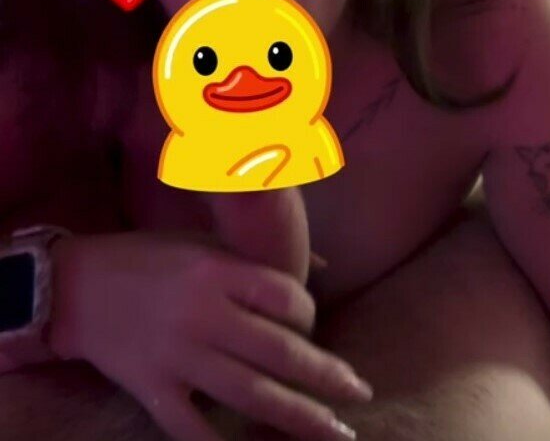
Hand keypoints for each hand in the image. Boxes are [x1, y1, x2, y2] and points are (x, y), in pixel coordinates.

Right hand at [49, 232, 371, 440]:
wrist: (77, 287)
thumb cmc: (145, 257)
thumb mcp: (201, 241)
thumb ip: (256, 259)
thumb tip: (324, 265)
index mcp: (216, 271)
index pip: (284, 297)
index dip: (309, 313)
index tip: (312, 323)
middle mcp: (203, 314)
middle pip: (278, 352)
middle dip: (325, 376)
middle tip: (359, 391)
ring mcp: (178, 356)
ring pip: (251, 395)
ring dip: (300, 416)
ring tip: (337, 431)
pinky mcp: (153, 388)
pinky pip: (194, 429)